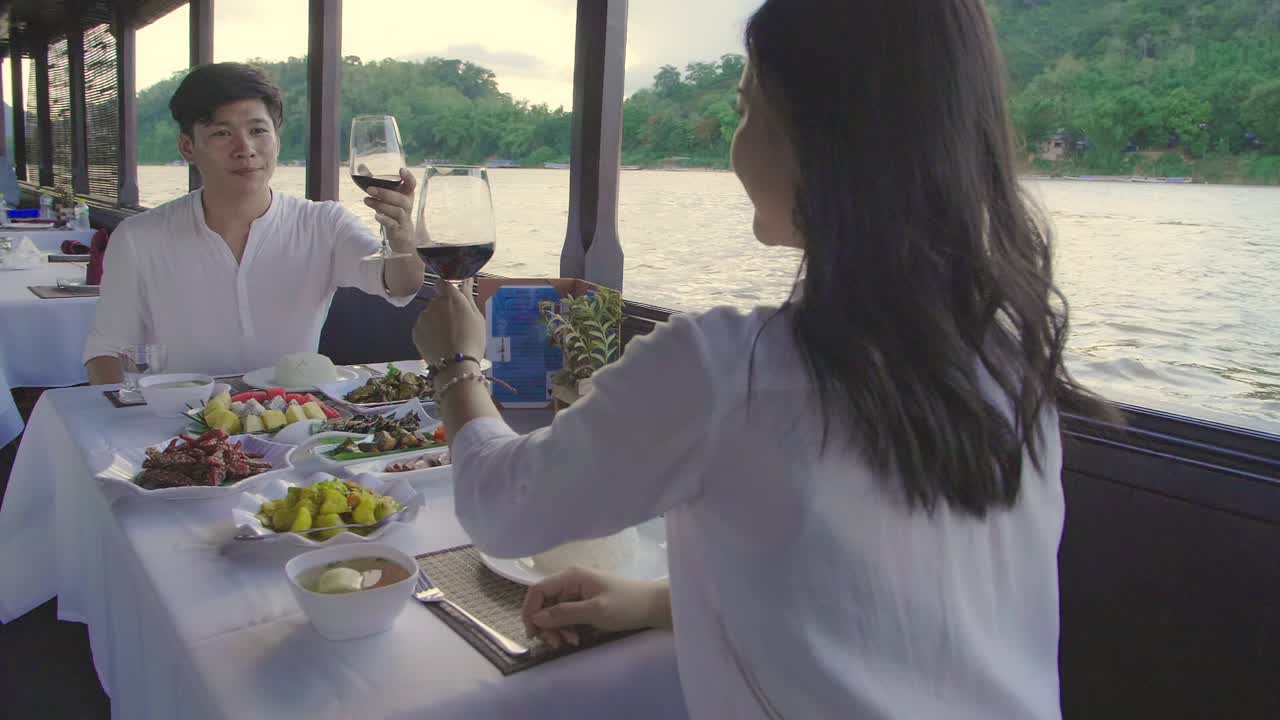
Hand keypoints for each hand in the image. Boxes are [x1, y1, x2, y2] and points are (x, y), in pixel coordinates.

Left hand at [363, 167, 416, 248]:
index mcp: (406, 195)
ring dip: (381, 205)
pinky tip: (376, 216)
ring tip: (367, 200)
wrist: (402, 236)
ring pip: (397, 211)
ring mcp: (404, 219)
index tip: (401, 170)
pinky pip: (393, 224)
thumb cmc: (392, 212)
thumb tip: (360, 166)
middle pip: (402, 199)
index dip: (409, 177)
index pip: (412, 185)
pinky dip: (384, 220)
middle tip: (370, 189)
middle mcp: (407, 206)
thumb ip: (374, 182)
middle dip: (386, 193)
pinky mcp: (398, 230)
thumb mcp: (386, 197)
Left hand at [413, 277, 486, 364]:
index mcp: (451, 297)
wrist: (455, 366)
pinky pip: (423, 327)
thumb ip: (468, 296)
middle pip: (437, 301)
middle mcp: (434, 303)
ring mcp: (423, 317)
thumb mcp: (477, 317)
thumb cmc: (472, 340)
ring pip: (429, 314)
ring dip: (436, 321)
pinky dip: (429, 332)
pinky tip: (439, 343)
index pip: (443, 283)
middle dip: (444, 309)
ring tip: (447, 338)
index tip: (455, 302)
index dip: (448, 291)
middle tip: (456, 326)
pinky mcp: (416, 331)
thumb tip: (466, 279)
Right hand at [521, 567, 670, 648]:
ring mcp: (577, 593)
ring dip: (556, 630)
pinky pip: (565, 616)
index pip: (538, 590)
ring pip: (553, 612)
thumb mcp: (595, 611)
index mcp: (571, 577)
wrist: (653, 606)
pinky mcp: (584, 604)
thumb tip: (536, 618)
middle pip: (543, 603)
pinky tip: (576, 639)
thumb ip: (564, 613)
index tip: (533, 634)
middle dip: (545, 625)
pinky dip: (566, 629)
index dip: (530, 611)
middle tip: (556, 644)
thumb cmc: (627, 605)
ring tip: (570, 643)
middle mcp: (570, 582)